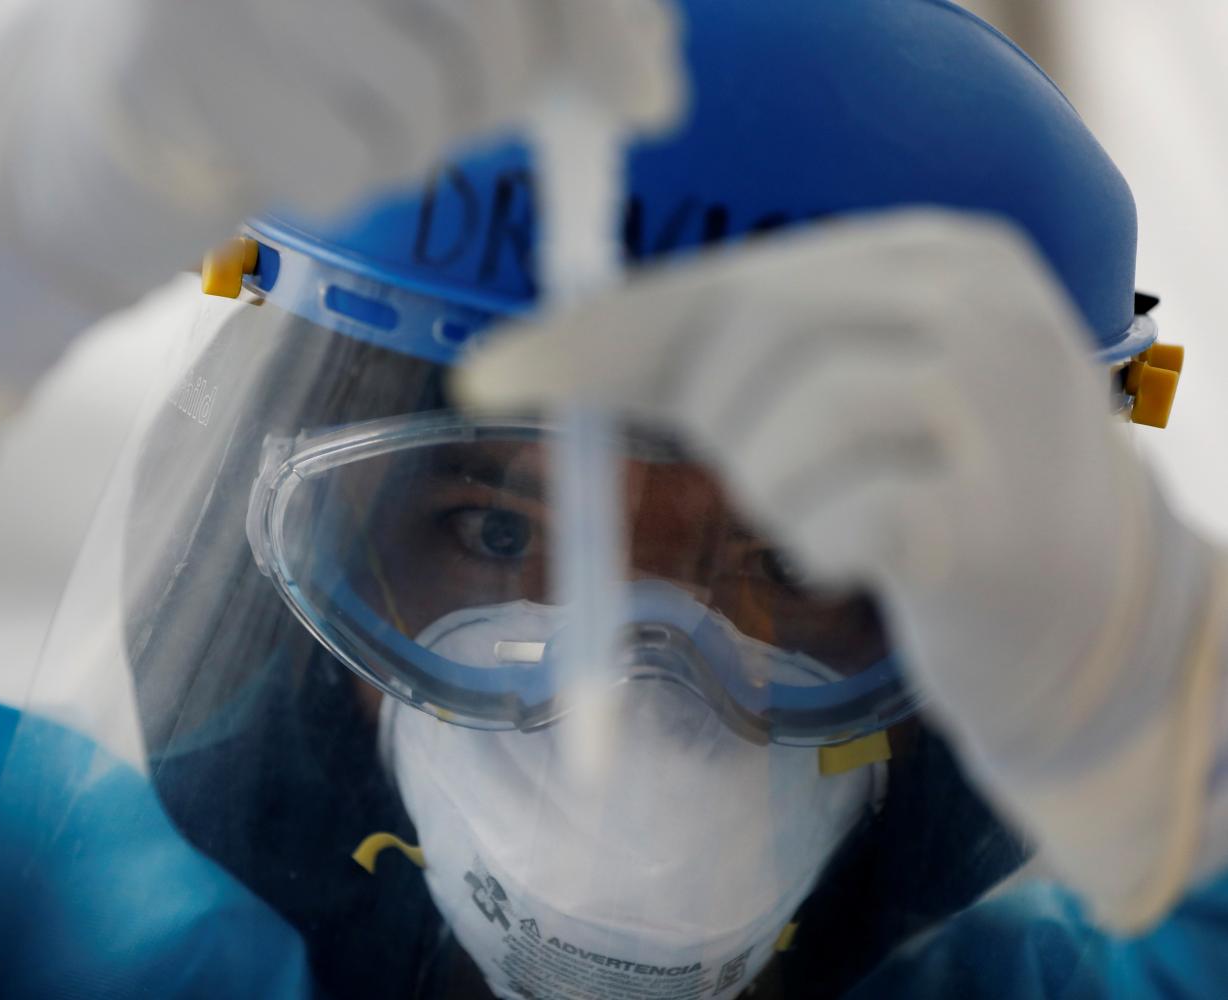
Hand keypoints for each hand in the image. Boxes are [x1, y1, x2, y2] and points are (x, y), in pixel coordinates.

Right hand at [81, 0, 683, 217]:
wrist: (122, 72)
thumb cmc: (311, 28)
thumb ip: (553, 9)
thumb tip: (645, 93)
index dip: (604, 18)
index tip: (644, 102)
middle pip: (489, 17)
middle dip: (504, 87)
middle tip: (470, 103)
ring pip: (420, 106)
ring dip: (417, 142)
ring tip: (357, 108)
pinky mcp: (169, 62)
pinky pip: (341, 169)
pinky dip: (346, 181)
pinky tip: (301, 140)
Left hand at [455, 209, 1224, 930]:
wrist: (1088, 611)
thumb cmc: (928, 488)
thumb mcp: (837, 390)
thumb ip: (710, 360)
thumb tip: (506, 361)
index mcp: (929, 251)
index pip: (727, 279)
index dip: (603, 333)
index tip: (488, 375)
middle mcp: (976, 299)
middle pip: (749, 337)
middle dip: (725, 422)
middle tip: (784, 476)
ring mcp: (998, 401)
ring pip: (781, 433)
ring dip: (780, 498)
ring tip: (850, 515)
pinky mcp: (991, 518)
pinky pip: (832, 527)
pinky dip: (826, 553)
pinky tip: (881, 560)